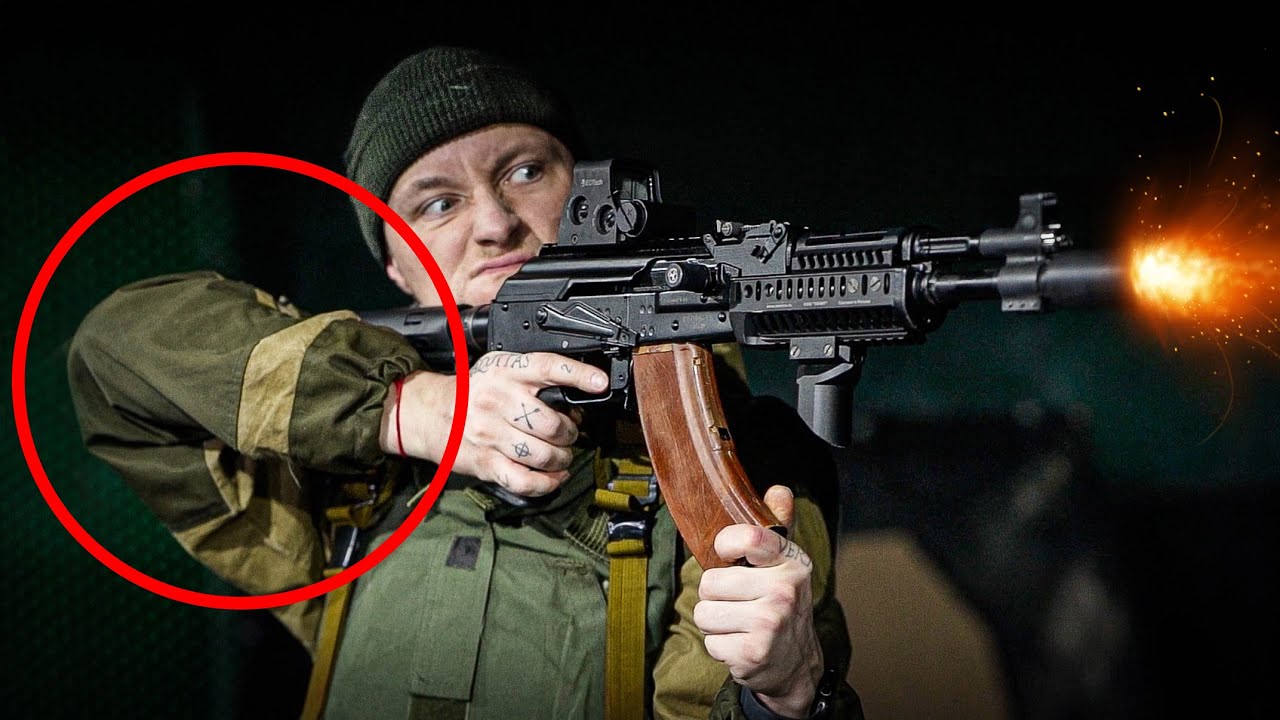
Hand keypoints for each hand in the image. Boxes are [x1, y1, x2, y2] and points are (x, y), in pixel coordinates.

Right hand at [381, 351, 607, 495]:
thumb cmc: (472, 392)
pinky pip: (524, 479)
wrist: (430, 412)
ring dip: (561, 459)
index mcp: (505, 371)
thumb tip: (575, 402)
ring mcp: (489, 433)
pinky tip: (554, 477)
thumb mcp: (500, 370)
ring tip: (562, 456)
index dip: (579, 376)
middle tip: (569, 434)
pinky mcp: (484, 461)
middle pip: (551, 424)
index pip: (548, 367)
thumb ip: (533, 380)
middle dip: (570, 433)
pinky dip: (547, 484)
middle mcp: (496, 399)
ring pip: (542, 455)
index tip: (600, 384)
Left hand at [695, 485, 823, 717]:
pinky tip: (741, 644)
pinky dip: (720, 647)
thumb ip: (775, 527)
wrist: (796, 665)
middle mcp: (784, 590)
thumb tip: (780, 490)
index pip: (745, 537)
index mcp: (791, 562)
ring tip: (740, 625)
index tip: (728, 556)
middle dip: (716, 597)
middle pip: (710, 582)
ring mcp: (770, 622)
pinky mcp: (754, 652)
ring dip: (716, 623)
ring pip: (704, 613)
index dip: (725, 545)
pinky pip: (710, 641)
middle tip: (740, 604)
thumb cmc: (780, 606)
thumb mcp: (784, 566)